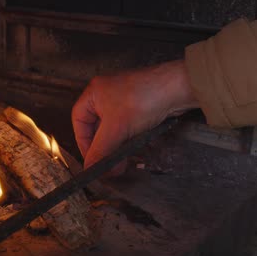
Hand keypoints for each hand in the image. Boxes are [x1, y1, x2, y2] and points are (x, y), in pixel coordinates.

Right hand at [72, 60, 198, 169]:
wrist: (178, 88)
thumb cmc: (145, 97)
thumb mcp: (116, 129)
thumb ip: (100, 150)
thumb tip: (90, 167)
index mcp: (94, 92)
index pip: (79, 121)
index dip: (83, 142)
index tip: (91, 158)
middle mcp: (106, 94)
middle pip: (96, 127)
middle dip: (103, 148)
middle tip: (108, 166)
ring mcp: (123, 99)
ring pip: (113, 129)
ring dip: (116, 147)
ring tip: (122, 163)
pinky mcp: (139, 106)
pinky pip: (127, 127)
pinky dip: (128, 140)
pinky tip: (133, 152)